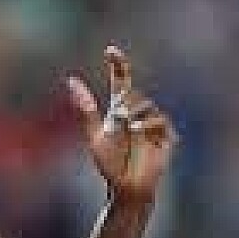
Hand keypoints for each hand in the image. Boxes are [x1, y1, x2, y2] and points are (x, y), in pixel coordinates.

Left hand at [66, 45, 177, 205]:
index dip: (118, 65)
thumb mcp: (94, 134)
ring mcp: (153, 124)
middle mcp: (137, 114)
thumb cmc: (109, 163)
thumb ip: (85, 108)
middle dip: (124, 105)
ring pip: (146, 105)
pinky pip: (160, 121)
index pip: (121, 82)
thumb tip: (71, 80)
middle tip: (120, 122)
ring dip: (135, 115)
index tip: (110, 50)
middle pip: (133, 94)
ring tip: (129, 130)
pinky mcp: (167, 137)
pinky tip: (139, 132)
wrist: (126, 187)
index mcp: (119, 111)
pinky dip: (148, 124)